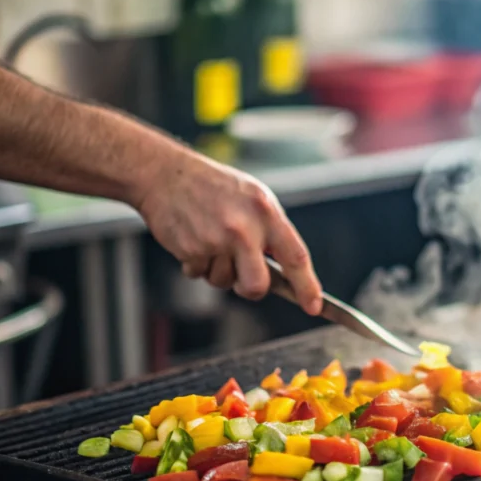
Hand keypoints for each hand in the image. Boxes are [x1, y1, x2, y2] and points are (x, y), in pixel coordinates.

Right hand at [136, 156, 322, 315]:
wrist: (166, 174)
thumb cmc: (215, 188)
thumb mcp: (255, 198)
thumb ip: (271, 231)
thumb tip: (286, 271)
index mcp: (266, 212)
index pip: (296, 257)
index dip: (307, 286)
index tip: (314, 306)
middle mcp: (244, 228)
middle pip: (257, 286)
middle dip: (250, 288)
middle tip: (242, 277)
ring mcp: (216, 241)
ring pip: (224, 282)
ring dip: (217, 270)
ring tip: (210, 240)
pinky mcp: (191, 250)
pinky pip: (199, 275)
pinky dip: (196, 264)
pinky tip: (193, 239)